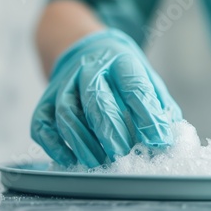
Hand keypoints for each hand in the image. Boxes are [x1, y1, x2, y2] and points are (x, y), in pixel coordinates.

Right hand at [31, 29, 181, 167]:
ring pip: (66, 113)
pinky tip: (69, 158)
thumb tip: (169, 138)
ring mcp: (63, 85)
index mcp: (119, 61)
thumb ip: (158, 105)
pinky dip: (53, 144)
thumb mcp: (145, 76)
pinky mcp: (45, 100)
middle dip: (109, 130)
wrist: (82, 48)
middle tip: (122, 154)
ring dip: (81, 142)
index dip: (147, 115)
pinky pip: (41, 124)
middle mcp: (88, 70)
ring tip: (97, 162)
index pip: (133, 86)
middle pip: (95, 99)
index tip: (158, 140)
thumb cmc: (119, 71)